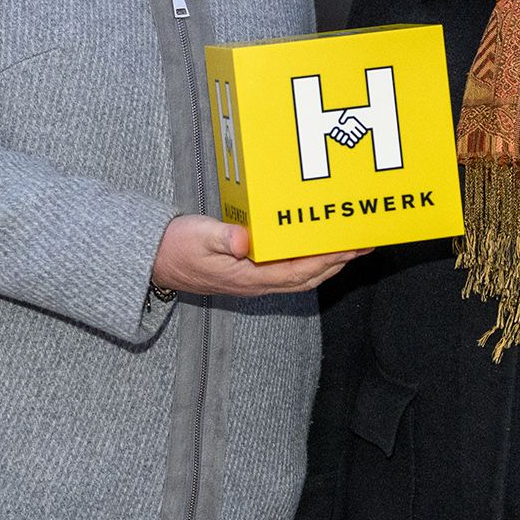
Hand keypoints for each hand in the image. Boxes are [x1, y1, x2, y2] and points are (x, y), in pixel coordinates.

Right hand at [150, 215, 362, 298]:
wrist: (154, 261)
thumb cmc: (177, 247)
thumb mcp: (198, 236)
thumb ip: (224, 237)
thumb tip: (246, 240)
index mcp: (250, 276)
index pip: (300, 271)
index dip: (328, 260)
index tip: (351, 246)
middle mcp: (258, 283)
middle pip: (309, 278)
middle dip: (339, 262)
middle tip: (365, 245)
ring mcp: (256, 280)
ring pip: (303, 276)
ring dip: (330, 263)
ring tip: (352, 246)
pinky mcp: (252, 272)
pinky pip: (291, 269)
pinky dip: (311, 260)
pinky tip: (319, 247)